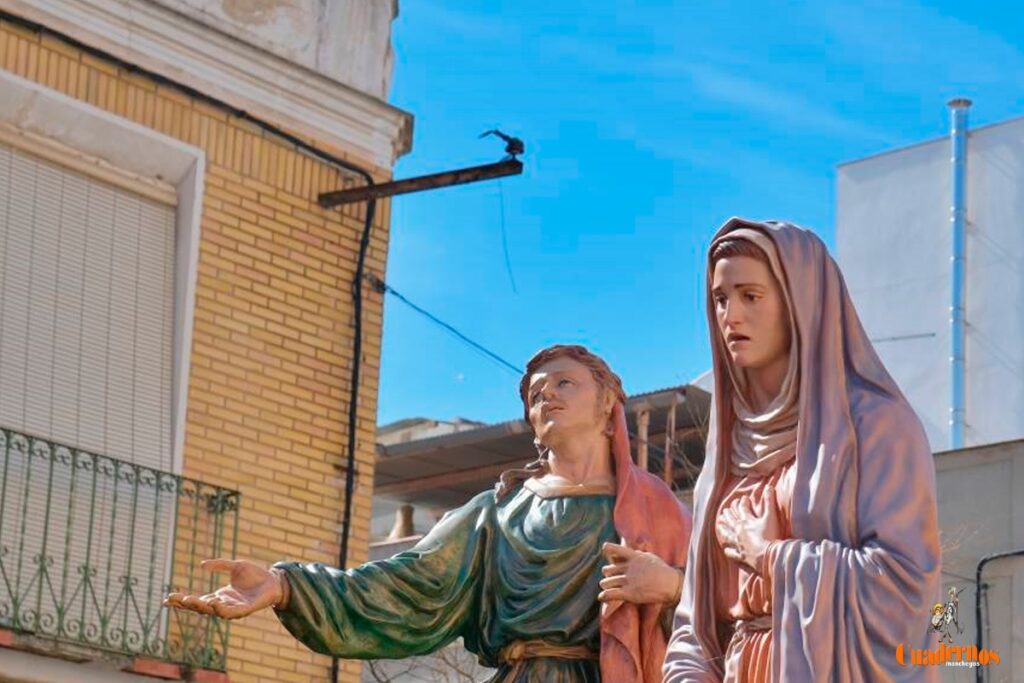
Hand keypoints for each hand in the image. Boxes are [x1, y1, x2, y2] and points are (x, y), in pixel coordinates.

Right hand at [163, 559, 284, 619]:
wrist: (275, 581)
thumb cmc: (256, 575)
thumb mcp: (236, 566)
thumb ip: (220, 565)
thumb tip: (201, 565)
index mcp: (219, 596)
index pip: (197, 600)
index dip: (182, 601)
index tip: (167, 598)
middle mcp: (223, 604)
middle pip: (201, 607)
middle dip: (186, 604)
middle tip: (172, 599)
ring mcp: (234, 608)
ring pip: (214, 610)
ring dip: (201, 606)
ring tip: (188, 599)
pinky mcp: (246, 609)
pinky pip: (232, 612)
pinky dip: (222, 609)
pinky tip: (214, 604)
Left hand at [598, 543, 682, 604]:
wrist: (672, 585)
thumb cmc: (663, 571)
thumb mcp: (650, 557)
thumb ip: (638, 555)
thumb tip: (631, 553)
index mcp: (634, 557)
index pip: (615, 549)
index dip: (608, 549)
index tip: (605, 550)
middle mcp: (629, 567)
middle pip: (607, 570)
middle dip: (608, 575)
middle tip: (612, 579)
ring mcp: (629, 580)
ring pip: (606, 582)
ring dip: (606, 586)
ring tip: (609, 588)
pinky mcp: (629, 593)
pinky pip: (610, 594)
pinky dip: (604, 596)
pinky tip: (602, 597)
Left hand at [715, 490, 781, 571]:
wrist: (768, 556)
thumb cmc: (770, 536)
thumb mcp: (771, 517)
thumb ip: (769, 502)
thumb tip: (769, 487)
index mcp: (746, 521)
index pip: (742, 508)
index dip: (743, 502)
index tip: (743, 498)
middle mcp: (739, 531)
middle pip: (731, 520)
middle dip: (729, 513)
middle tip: (725, 510)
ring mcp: (738, 543)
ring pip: (727, 534)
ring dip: (723, 528)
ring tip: (719, 524)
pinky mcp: (740, 555)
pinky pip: (732, 552)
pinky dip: (728, 550)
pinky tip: (725, 549)